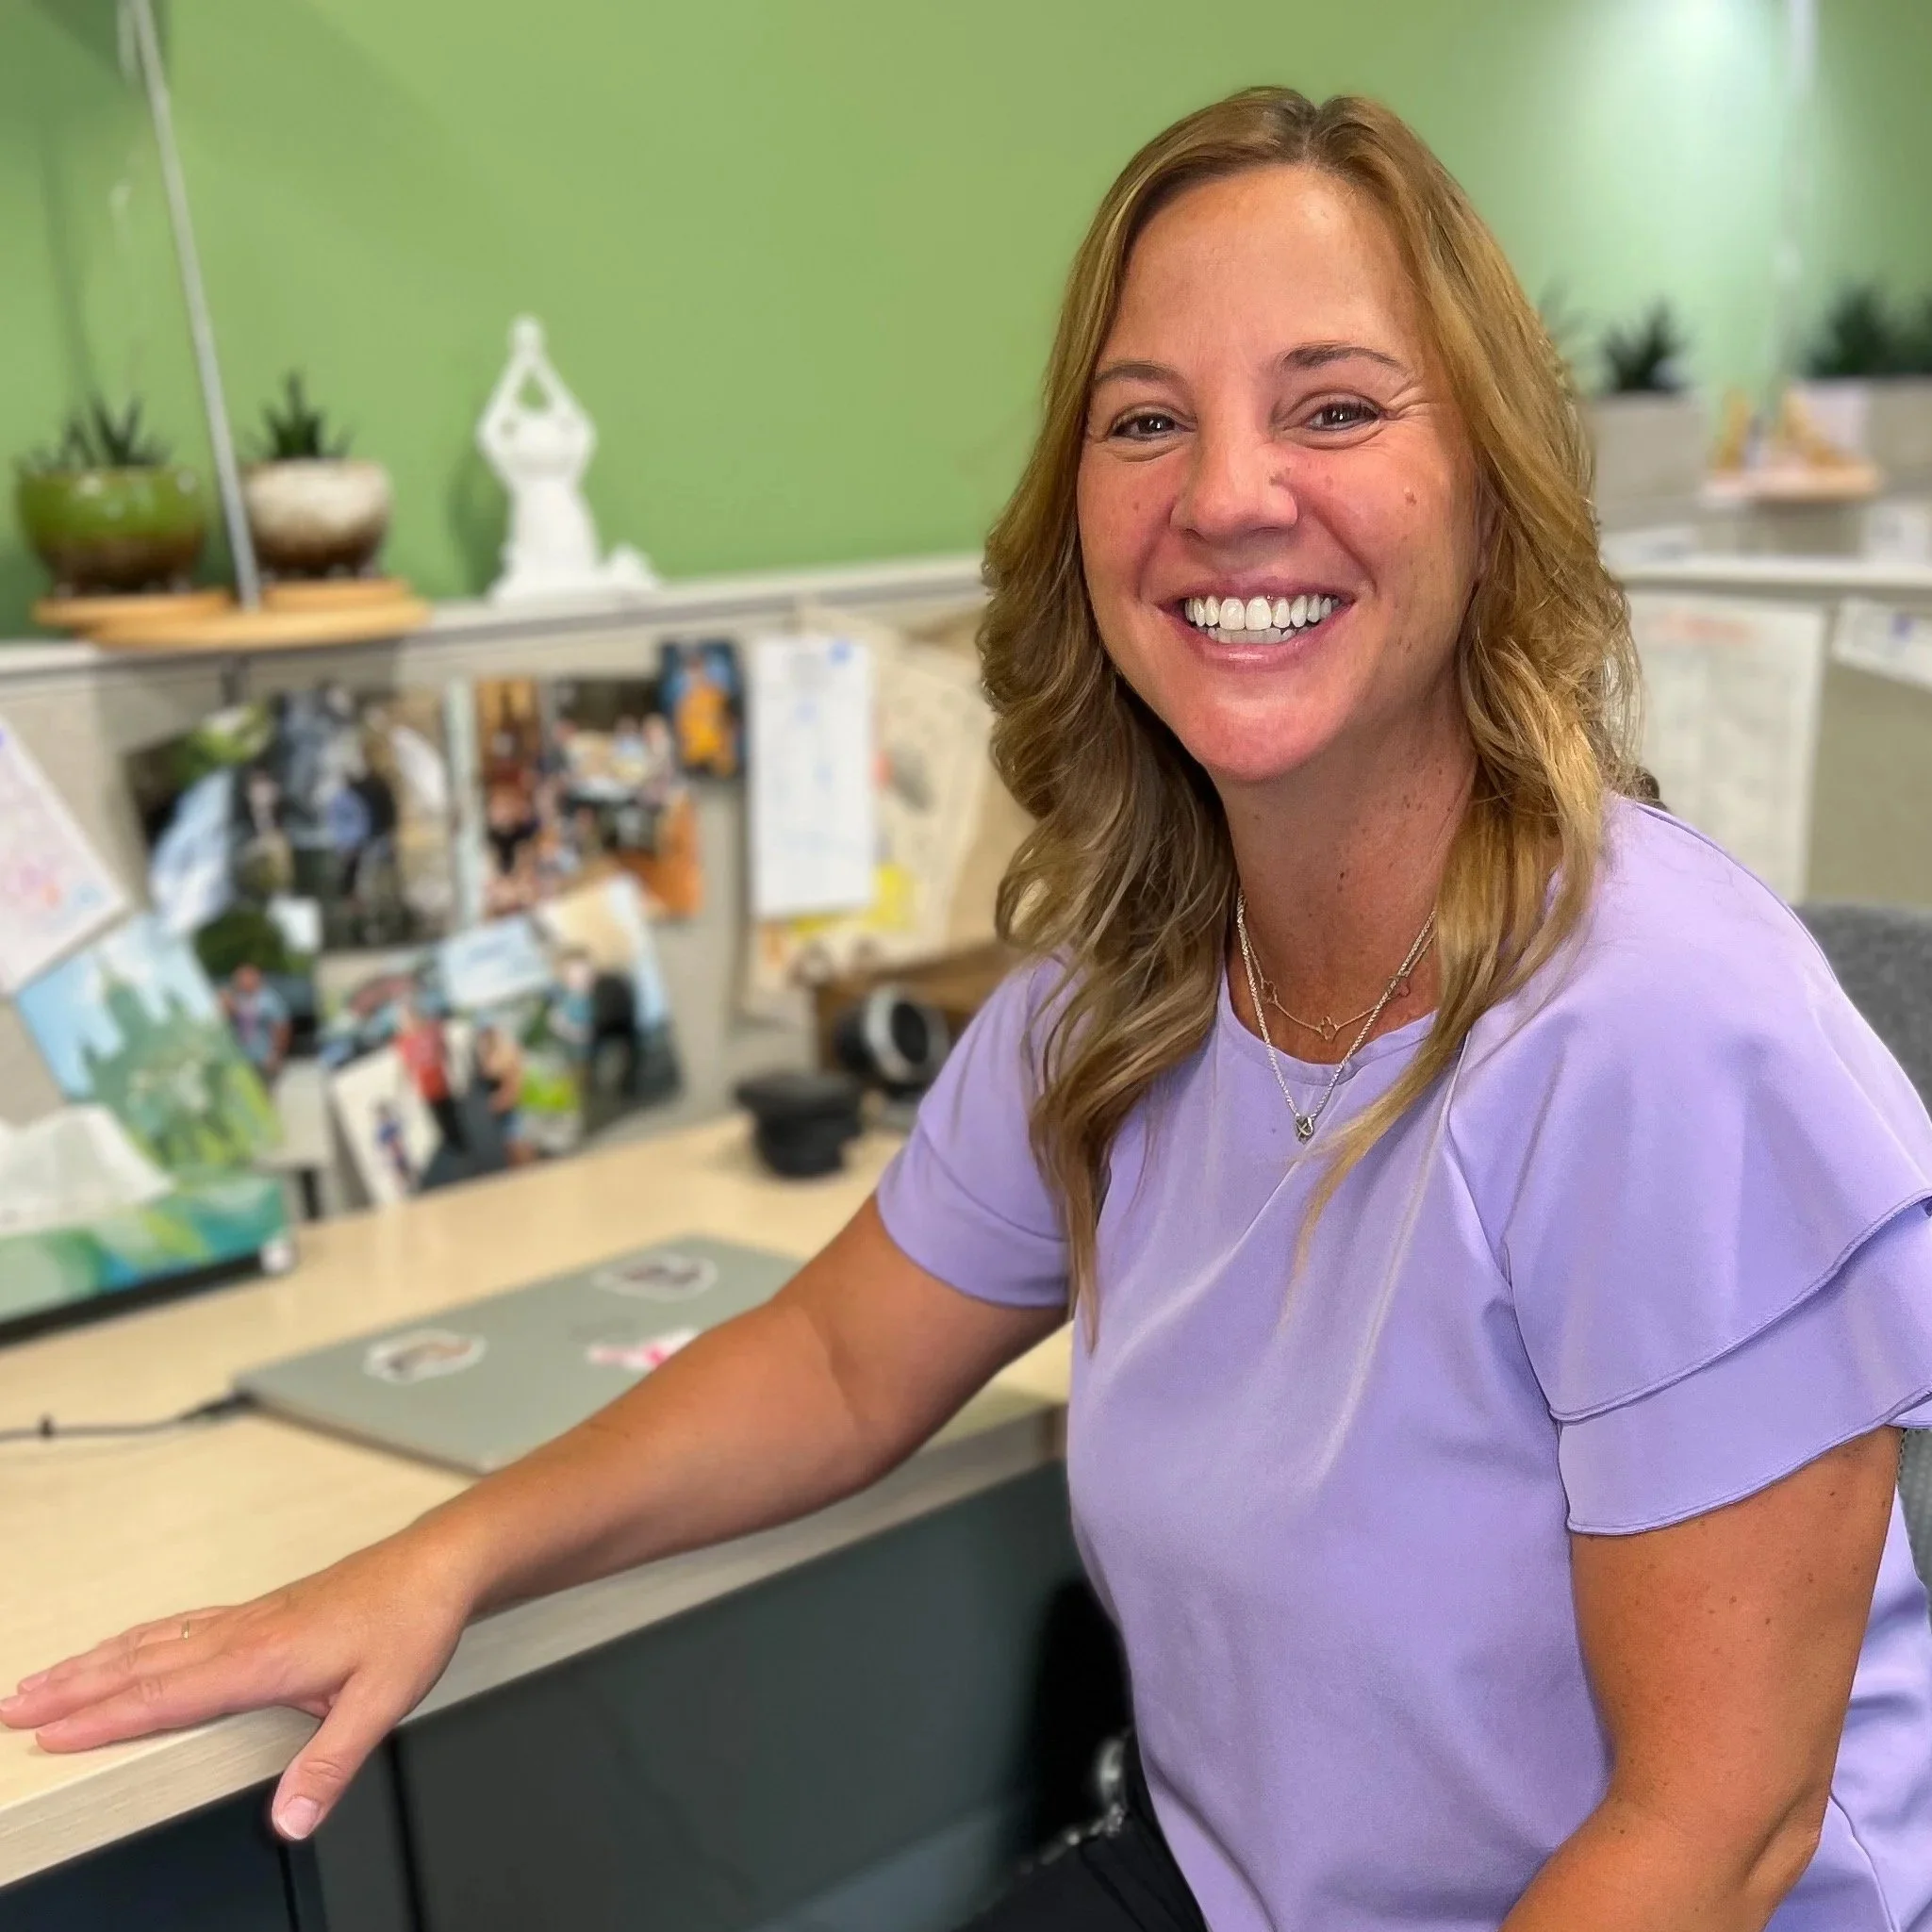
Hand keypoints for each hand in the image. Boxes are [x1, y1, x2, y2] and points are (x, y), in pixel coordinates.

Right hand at [0, 1530, 472, 1839]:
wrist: (438, 1563)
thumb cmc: (411, 1622)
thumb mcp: (383, 1701)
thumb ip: (330, 1764)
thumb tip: (289, 1821)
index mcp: (263, 1659)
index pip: (164, 1696)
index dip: (102, 1718)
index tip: (46, 1734)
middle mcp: (245, 1633)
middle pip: (140, 1665)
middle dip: (72, 1687)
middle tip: (11, 1705)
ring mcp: (250, 1617)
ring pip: (154, 1640)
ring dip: (95, 1661)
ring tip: (44, 1677)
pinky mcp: (262, 1610)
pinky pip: (182, 1625)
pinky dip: (139, 1639)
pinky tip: (129, 1646)